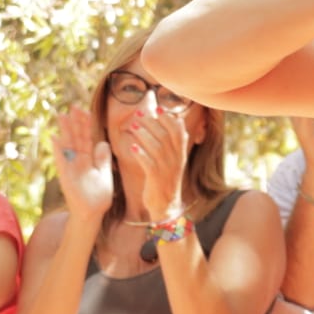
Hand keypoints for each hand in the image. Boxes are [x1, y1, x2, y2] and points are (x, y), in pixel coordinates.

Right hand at [51, 109, 114, 222]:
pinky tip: (55, 137)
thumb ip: (103, 159)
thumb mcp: (104, 174)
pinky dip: (58, 149)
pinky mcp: (66, 175)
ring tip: (61, 115)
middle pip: (76, 137)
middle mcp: (79, 160)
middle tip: (73, 106)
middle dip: (75, 122)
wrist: (91, 214)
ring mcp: (71, 167)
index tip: (85, 111)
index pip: (87, 137)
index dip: (86, 125)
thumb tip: (103, 143)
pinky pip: (62, 160)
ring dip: (65, 130)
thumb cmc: (98, 197)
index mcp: (89, 159)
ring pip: (68, 145)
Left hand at [125, 97, 190, 220]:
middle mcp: (176, 159)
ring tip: (133, 126)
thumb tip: (175, 118)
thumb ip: (175, 140)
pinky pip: (148, 164)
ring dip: (144, 135)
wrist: (166, 205)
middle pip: (164, 135)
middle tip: (139, 113)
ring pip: (156, 147)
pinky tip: (132, 147)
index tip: (158, 107)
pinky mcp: (156, 179)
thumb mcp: (175, 159)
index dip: (168, 118)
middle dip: (152, 122)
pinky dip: (141, 154)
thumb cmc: (166, 178)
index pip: (178, 130)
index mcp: (180, 153)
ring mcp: (167, 169)